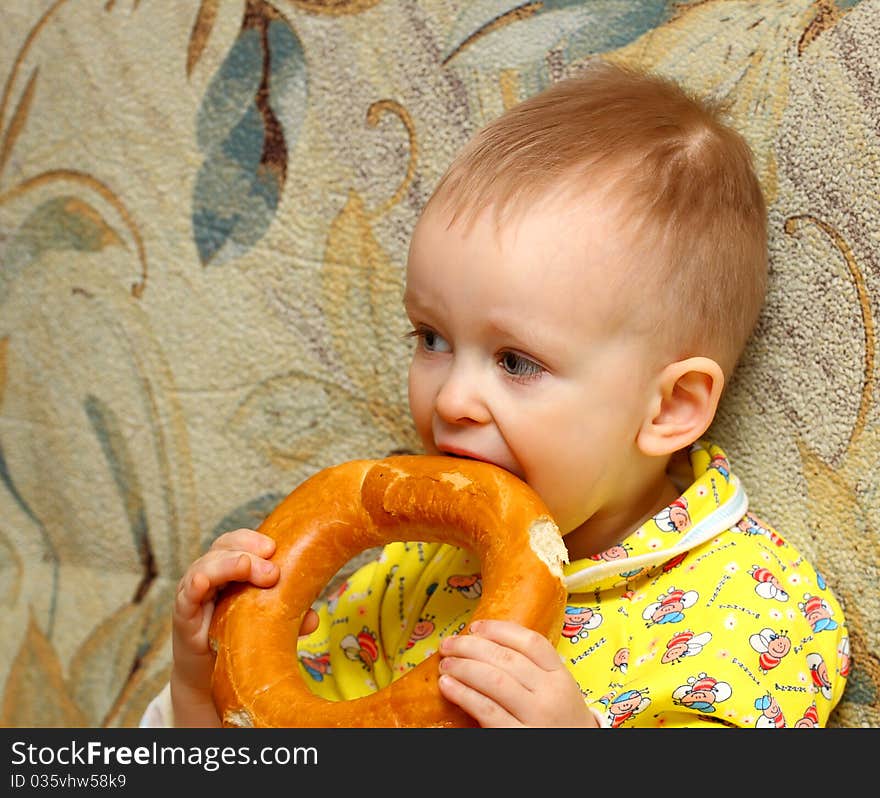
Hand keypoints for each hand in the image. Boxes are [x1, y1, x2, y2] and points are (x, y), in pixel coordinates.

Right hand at [170, 528, 317, 725]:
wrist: (209, 672)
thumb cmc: (238, 635)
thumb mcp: (267, 622)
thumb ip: (289, 617)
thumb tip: (313, 619)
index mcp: (230, 567)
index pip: (237, 541)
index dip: (252, 540)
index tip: (274, 547)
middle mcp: (210, 574)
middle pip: (223, 548)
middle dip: (248, 553)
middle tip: (272, 571)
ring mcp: (194, 593)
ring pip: (204, 567)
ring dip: (227, 565)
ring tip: (245, 566)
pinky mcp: (184, 617)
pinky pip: (186, 598)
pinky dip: (194, 587)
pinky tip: (202, 583)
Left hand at [437, 619, 597, 727]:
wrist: (577, 758)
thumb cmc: (561, 723)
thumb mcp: (558, 692)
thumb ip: (534, 670)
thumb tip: (487, 645)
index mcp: (560, 677)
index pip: (531, 642)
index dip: (499, 630)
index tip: (476, 626)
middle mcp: (550, 694)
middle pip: (507, 658)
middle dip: (472, 646)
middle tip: (449, 644)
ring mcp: (536, 716)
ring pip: (494, 680)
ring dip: (464, 667)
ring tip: (446, 664)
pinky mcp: (519, 737)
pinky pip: (487, 710)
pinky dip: (464, 694)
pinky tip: (448, 686)